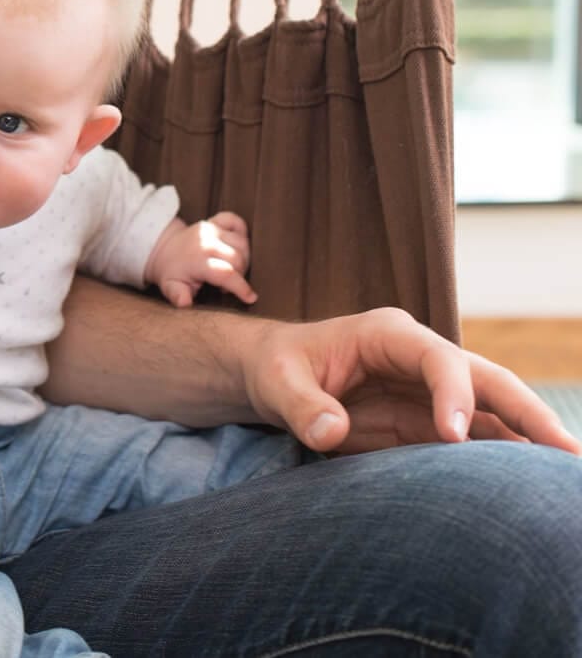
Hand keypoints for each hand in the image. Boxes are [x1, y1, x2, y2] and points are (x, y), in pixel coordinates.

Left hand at [145, 212, 256, 306]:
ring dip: (244, 258)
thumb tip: (184, 302)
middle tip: (228, 284)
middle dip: (240, 275)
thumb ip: (178, 295)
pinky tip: (238, 247)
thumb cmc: (171, 271)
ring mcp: (212, 229)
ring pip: (243, 243)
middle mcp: (207, 242)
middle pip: (238, 259)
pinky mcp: (215, 221)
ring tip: (232, 269)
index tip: (250, 298)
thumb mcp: (170, 287)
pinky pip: (236, 221)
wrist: (164, 248)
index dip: (241, 287)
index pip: (226, 274)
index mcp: (197, 260)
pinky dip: (242, 231)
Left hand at [243, 306, 581, 455]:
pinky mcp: (429, 423)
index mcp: (389, 335)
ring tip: (564, 478)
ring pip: (493, 414)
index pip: (439, 359)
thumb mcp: (276, 382)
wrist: (273, 375)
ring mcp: (431, 392)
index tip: (451, 437)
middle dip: (528, 413)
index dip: (453, 394)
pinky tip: (528, 489)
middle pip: (488, 381)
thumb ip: (302, 405)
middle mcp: (422, 360)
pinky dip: (503, 461)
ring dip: (528, 442)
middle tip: (566, 451)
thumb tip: (331, 432)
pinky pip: (476, 441)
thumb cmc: (275, 369)